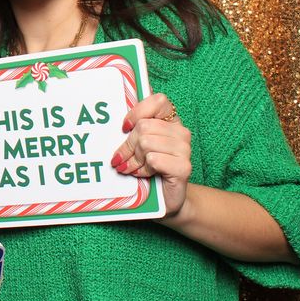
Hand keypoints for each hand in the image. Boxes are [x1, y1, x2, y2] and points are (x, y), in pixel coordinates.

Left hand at [111, 93, 191, 216]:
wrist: (166, 200)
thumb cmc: (149, 169)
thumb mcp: (139, 146)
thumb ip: (133, 130)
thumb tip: (114, 123)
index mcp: (171, 121)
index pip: (158, 101)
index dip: (137, 112)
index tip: (125, 127)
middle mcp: (181, 133)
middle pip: (144, 126)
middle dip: (129, 146)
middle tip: (123, 159)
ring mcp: (185, 149)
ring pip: (146, 143)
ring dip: (135, 159)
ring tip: (133, 167)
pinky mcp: (183, 167)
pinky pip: (154, 159)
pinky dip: (143, 169)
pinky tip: (144, 174)